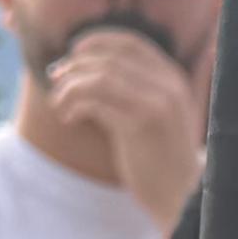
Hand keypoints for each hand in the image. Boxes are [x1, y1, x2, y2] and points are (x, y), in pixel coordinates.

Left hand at [46, 25, 207, 227]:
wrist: (182, 197)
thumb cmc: (160, 159)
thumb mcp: (153, 116)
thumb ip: (131, 91)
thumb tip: (86, 71)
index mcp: (172, 79)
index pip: (131, 43)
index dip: (98, 41)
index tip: (74, 51)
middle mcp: (168, 86)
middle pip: (111, 58)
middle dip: (76, 64)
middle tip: (56, 76)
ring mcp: (157, 104)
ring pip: (101, 77)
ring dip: (71, 85)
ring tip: (59, 101)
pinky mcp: (140, 125)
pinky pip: (97, 101)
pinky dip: (74, 103)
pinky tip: (68, 117)